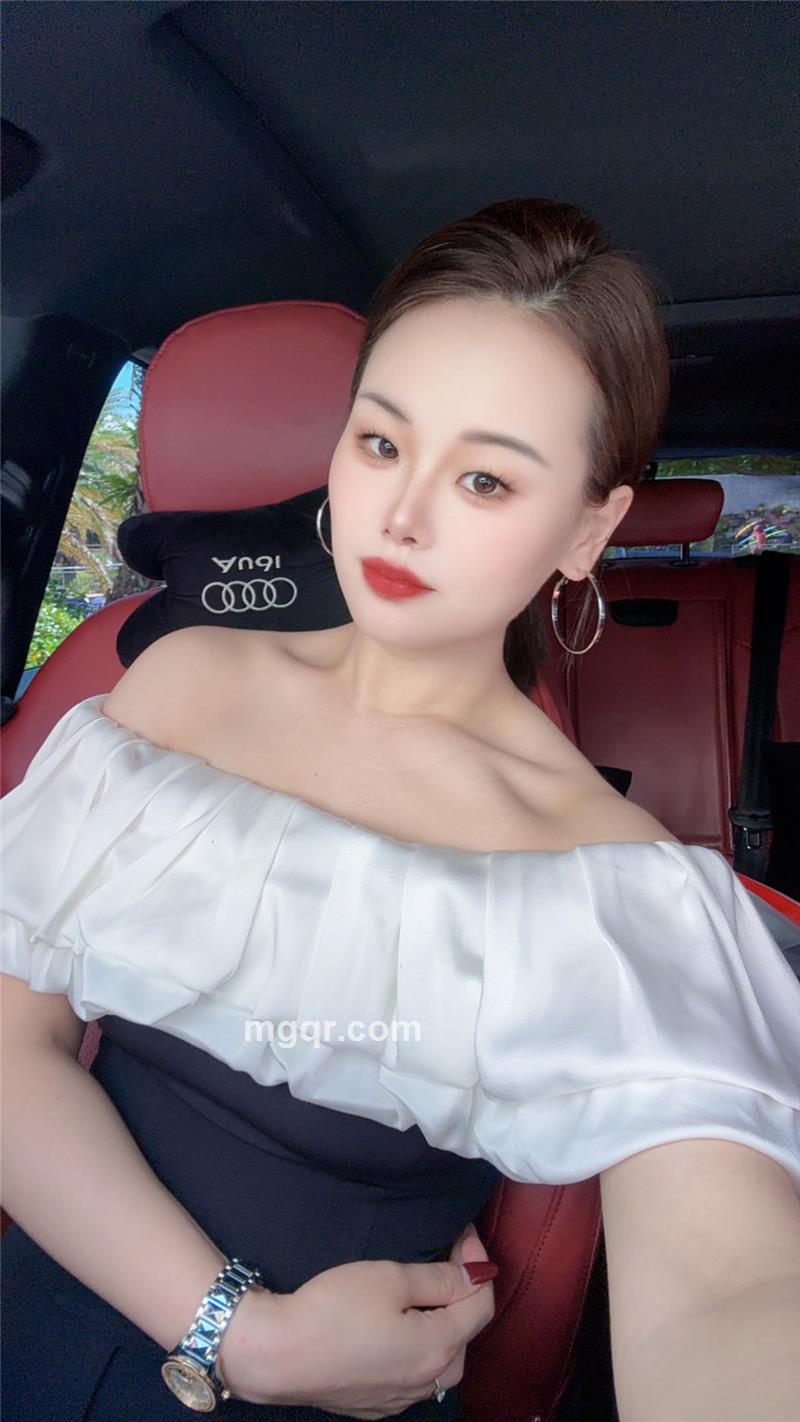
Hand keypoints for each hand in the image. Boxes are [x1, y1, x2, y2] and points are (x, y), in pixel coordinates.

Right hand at [219, 1225, 496, 1418]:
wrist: (277, 1354)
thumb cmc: (334, 1308)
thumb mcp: (391, 1278)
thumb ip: (440, 1278)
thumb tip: (476, 1276)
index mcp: (438, 1348)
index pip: (482, 1304)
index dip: (479, 1265)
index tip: (462, 1235)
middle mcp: (427, 1381)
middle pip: (465, 1335)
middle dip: (463, 1296)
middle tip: (445, 1260)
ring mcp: (399, 1399)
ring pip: (441, 1360)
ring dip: (441, 1326)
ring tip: (422, 1295)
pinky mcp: (374, 1405)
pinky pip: (412, 1376)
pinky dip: (416, 1349)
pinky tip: (395, 1331)